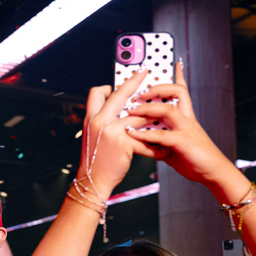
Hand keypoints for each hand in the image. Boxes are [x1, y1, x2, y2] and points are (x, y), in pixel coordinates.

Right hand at [75, 69, 161, 199]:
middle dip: (134, 82)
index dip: (109, 87)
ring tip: (164, 120)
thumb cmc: (96, 160)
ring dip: (153, 119)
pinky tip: (161, 151)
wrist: (93, 181)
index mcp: (91, 118)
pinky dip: (154, 146)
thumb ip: (104, 122)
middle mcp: (99, 121)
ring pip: (138, 116)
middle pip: (119, 94)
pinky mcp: (123, 142)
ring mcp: (111, 130)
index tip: (121, 84)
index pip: (96, 93)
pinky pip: (143, 139)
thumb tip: (121, 111)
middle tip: (146, 74)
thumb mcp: (93, 136)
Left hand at [124, 61, 233, 184]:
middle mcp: (188, 119)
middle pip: (177, 92)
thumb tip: (146, 140)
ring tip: (131, 109)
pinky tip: (131, 134)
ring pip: (168, 109)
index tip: (174, 62)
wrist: (213, 174)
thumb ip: (161, 140)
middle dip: (157, 88)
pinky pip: (161, 135)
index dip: (179, 76)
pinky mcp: (183, 143)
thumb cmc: (195, 160)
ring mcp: (186, 129)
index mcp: (187, 118)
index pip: (183, 91)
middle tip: (138, 92)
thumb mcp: (176, 146)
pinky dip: (144, 134)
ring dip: (147, 108)